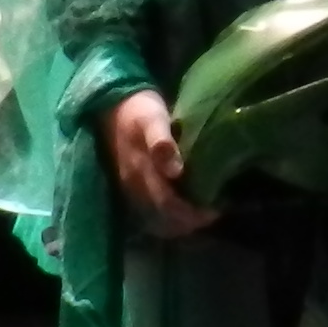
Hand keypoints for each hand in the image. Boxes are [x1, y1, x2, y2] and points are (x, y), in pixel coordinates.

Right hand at [102, 89, 218, 235]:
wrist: (111, 104)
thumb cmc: (138, 109)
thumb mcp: (152, 119)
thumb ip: (162, 143)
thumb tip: (175, 172)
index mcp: (141, 172)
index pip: (167, 204)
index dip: (191, 213)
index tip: (216, 209)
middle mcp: (133, 185)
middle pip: (161, 217)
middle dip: (189, 221)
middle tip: (214, 213)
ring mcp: (129, 187)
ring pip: (154, 218)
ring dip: (178, 223)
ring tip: (202, 215)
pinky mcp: (129, 185)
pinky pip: (148, 211)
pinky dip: (167, 217)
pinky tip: (183, 210)